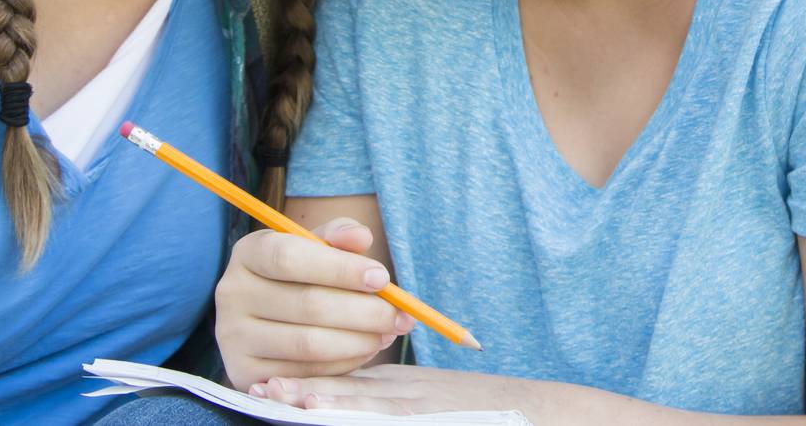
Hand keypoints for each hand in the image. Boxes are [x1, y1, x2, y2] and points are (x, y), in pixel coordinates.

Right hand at [214, 217, 414, 390]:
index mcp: (249, 252)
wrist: (269, 316)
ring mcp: (234, 337)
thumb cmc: (303, 273)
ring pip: (309, 343)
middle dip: (365, 311)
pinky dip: (344, 363)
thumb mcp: (317, 246)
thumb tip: (361, 237)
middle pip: (307, 304)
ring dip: (360, 339)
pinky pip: (305, 372)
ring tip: (388, 332)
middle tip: (400, 315)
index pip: (291, 257)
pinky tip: (366, 349)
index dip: (341, 269)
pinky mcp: (244, 373)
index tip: (382, 278)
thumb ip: (339, 236)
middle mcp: (232, 293)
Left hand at [254, 366, 585, 421]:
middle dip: (304, 393)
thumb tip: (343, 406)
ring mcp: (424, 413)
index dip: (308, 384)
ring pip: (369, 409)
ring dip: (329, 405)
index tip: (269, 386)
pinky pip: (396, 421)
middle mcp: (410, 399)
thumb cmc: (485, 410)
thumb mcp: (432, 399)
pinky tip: (341, 415)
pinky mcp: (436, 418)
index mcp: (404, 390)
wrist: (541, 412)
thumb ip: (393, 400)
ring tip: (290, 403)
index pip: (349, 385)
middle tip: (264, 390)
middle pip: (350, 395)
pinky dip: (369, 417)